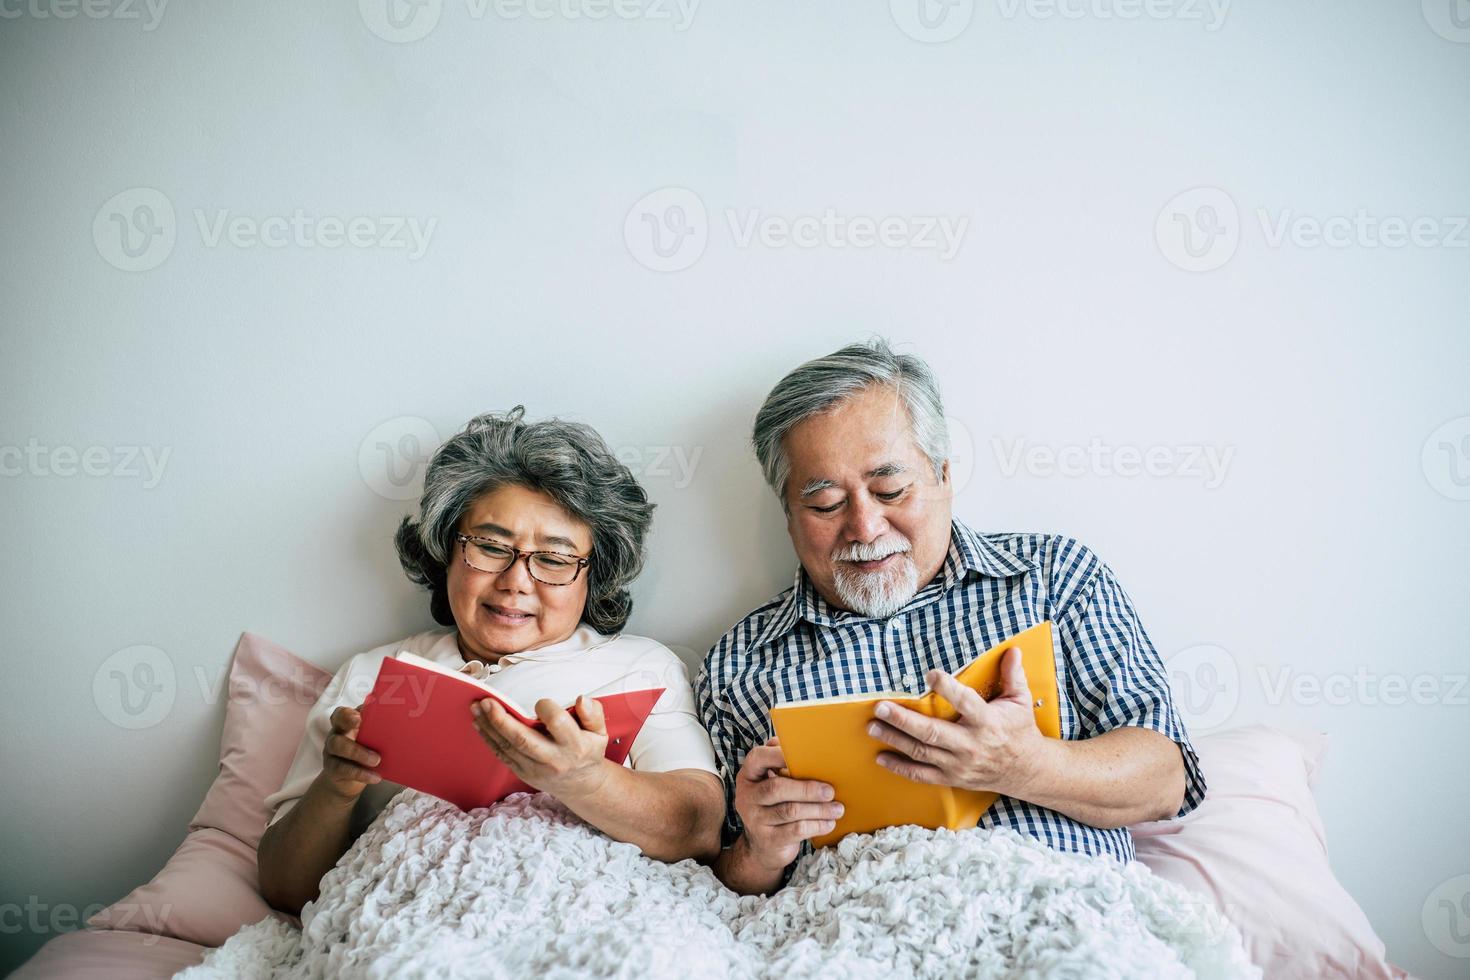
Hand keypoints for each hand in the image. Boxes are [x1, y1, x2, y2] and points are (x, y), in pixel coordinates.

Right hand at [319, 703, 381, 801]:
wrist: (349, 781)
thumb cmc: (366, 752)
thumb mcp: (373, 739)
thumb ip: (383, 731)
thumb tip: (410, 725)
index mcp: (348, 722)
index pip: (343, 711)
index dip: (349, 711)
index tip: (360, 714)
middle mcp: (337, 733)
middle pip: (337, 722)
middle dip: (348, 721)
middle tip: (359, 723)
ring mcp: (332, 751)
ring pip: (338, 745)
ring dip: (358, 752)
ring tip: (377, 760)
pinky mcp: (333, 769)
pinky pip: (344, 769)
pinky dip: (361, 773)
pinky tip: (375, 776)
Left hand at [472, 694, 610, 800]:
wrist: (581, 784)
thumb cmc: (588, 750)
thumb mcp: (599, 731)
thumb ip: (593, 713)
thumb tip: (581, 699)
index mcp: (574, 746)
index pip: (557, 723)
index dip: (546, 708)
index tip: (540, 702)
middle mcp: (553, 759)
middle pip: (523, 739)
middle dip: (501, 720)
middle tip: (486, 701)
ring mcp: (535, 769)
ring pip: (507, 747)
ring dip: (488, 726)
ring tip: (476, 707)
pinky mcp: (522, 773)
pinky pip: (502, 755)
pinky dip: (488, 738)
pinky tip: (479, 723)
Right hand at [732, 738, 842, 872]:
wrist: (761, 848)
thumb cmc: (773, 806)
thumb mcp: (771, 783)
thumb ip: (780, 763)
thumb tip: (802, 744)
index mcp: (748, 776)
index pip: (757, 758)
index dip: (778, 754)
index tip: (806, 755)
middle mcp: (747, 796)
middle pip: (777, 788)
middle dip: (807, 789)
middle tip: (830, 791)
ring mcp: (755, 820)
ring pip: (790, 811)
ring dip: (818, 809)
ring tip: (837, 808)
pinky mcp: (769, 840)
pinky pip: (796, 830)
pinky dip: (816, 826)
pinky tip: (829, 823)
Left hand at [867, 647, 1048, 796]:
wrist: (1026, 771)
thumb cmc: (1019, 731)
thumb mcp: (1020, 701)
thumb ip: (1013, 675)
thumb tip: (1013, 649)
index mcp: (987, 722)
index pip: (965, 702)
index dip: (948, 688)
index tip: (930, 673)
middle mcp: (970, 745)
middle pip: (931, 732)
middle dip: (903, 719)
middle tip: (880, 707)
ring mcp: (959, 765)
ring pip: (921, 752)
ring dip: (894, 738)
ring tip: (873, 725)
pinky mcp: (952, 778)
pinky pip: (921, 775)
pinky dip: (900, 767)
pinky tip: (881, 756)